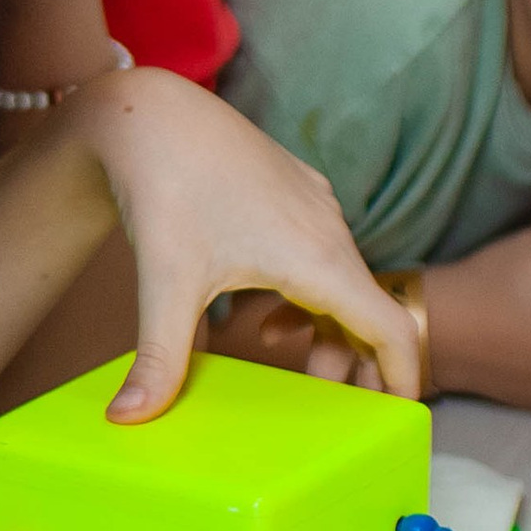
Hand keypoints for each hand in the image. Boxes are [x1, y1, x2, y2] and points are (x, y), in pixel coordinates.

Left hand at [74, 67, 420, 415]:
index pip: (390, 326)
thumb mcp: (164, 283)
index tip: (401, 416)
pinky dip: (313, 294)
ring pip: (346, 281)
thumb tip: (128, 419)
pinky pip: (324, 252)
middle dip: (359, 363)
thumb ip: (160, 359)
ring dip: (331, 329)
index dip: (402, 375)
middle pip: (370, 309)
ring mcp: (316, 205)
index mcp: (317, 257)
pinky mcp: (296, 191)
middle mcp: (329, 229)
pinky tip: (266, 315)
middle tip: (340, 412)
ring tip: (302, 368)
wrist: (149, 111)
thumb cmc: (165, 186)